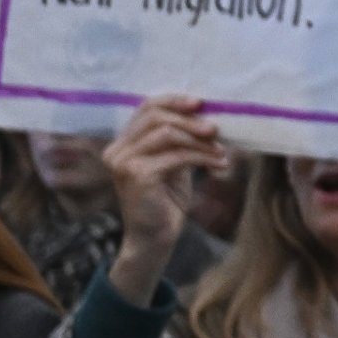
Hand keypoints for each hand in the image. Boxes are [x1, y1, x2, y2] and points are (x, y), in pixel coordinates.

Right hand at [101, 96, 225, 305]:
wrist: (155, 237)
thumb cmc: (166, 200)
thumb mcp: (174, 162)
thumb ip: (180, 140)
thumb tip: (208, 115)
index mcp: (123, 143)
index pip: (146, 108)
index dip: (174, 101)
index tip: (201, 102)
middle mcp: (117, 150)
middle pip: (155, 117)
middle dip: (190, 120)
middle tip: (215, 129)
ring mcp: (123, 162)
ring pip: (167, 134)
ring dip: (199, 141)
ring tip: (220, 151)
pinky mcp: (136, 176)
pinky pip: (176, 156)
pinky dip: (202, 157)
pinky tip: (220, 164)